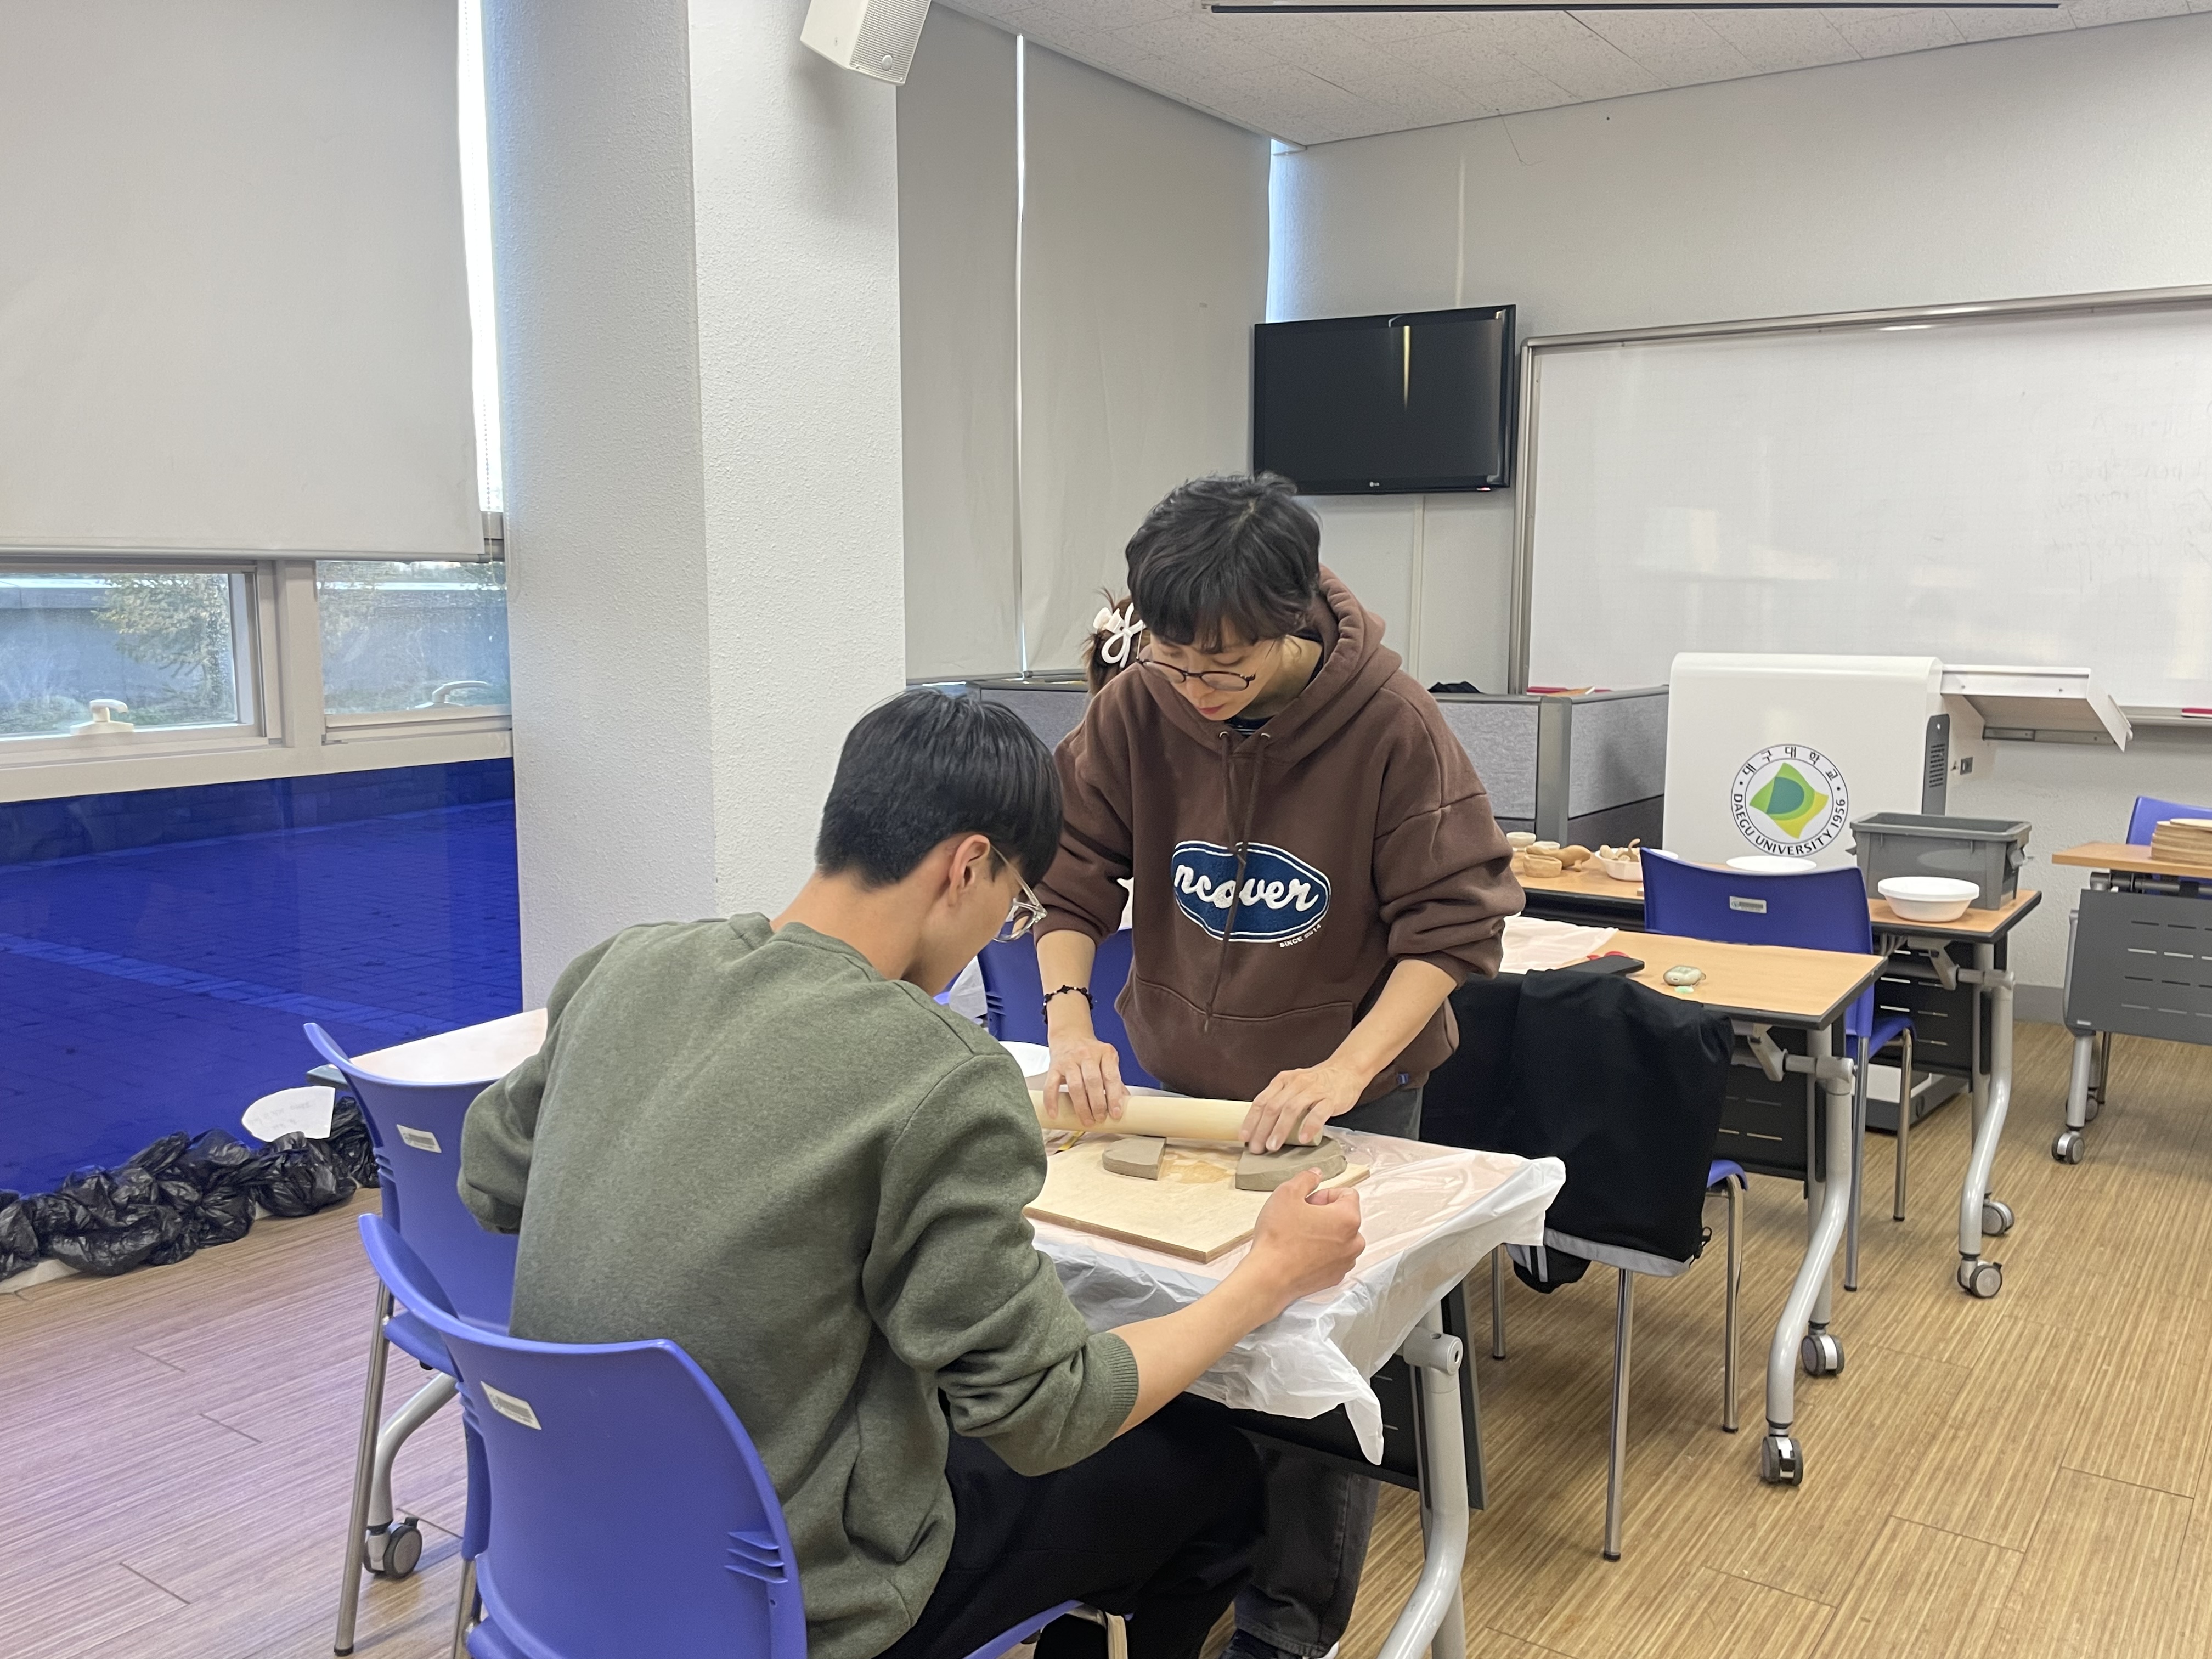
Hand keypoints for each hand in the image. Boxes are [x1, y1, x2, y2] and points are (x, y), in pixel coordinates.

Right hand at [1042, 1031, 1124, 1126]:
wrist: (1069, 1034)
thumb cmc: (1090, 1052)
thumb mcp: (1106, 1060)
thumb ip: (1114, 1079)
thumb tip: (1126, 1102)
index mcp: (1105, 1053)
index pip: (1111, 1076)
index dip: (1114, 1097)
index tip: (1116, 1113)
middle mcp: (1087, 1054)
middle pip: (1093, 1081)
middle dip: (1098, 1104)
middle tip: (1100, 1119)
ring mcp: (1069, 1060)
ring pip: (1075, 1085)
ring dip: (1081, 1106)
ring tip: (1087, 1120)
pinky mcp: (1054, 1066)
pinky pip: (1051, 1085)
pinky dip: (1052, 1101)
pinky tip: (1054, 1114)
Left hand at [1241, 1061, 1365, 1151]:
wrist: (1346, 1071)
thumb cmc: (1317, 1083)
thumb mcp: (1293, 1087)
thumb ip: (1280, 1100)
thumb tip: (1262, 1127)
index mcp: (1282, 1081)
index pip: (1261, 1101)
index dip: (1251, 1120)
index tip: (1244, 1137)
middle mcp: (1295, 1083)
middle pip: (1273, 1107)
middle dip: (1262, 1129)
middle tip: (1257, 1148)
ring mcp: (1313, 1090)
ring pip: (1291, 1109)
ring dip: (1280, 1129)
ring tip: (1273, 1146)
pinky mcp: (1330, 1098)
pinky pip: (1318, 1112)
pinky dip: (1309, 1125)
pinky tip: (1303, 1138)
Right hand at [1242, 1171, 1363, 1315]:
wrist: (1269, 1277)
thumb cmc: (1279, 1236)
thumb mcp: (1286, 1194)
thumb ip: (1306, 1179)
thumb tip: (1316, 1175)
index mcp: (1348, 1218)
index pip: (1347, 1194)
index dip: (1324, 1194)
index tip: (1307, 1202)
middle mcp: (1354, 1241)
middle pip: (1344, 1217)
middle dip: (1325, 1214)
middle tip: (1299, 1218)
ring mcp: (1346, 1262)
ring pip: (1340, 1238)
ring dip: (1324, 1233)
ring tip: (1299, 1237)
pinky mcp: (1335, 1277)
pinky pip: (1333, 1257)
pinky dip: (1321, 1253)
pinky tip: (1300, 1253)